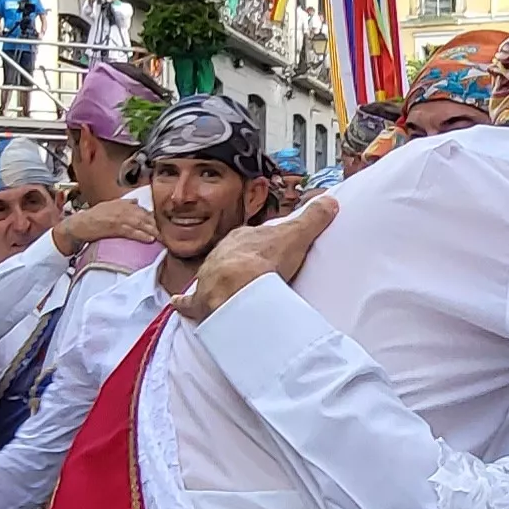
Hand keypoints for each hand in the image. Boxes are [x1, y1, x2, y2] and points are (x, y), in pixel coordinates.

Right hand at [54, 198, 154, 255]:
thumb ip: (123, 204)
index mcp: (121, 203)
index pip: (141, 209)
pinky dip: (141, 235)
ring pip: (139, 223)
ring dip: (151, 231)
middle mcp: (121, 208)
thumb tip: (137, 202)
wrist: (78, 225)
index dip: (152, 218)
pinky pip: (131, 231)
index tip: (159, 225)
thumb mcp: (108, 206)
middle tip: (164, 233)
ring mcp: (117, 217)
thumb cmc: (92, 218)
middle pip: (143, 216)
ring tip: (160, 237)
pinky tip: (149, 239)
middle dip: (155, 224)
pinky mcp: (113, 227)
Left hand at [172, 198, 339, 322]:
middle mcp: (220, 256)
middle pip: (229, 258)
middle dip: (237, 264)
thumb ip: (312, 218)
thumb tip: (329, 202)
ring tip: (228, 292)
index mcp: (241, 239)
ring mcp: (209, 278)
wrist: (240, 287)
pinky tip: (179, 305)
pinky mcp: (202, 302)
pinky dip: (185, 305)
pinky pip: (189, 303)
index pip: (249, 239)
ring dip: (218, 284)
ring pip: (211, 278)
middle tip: (250, 274)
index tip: (265, 251)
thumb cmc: (264, 261)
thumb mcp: (295, 235)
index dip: (258, 245)